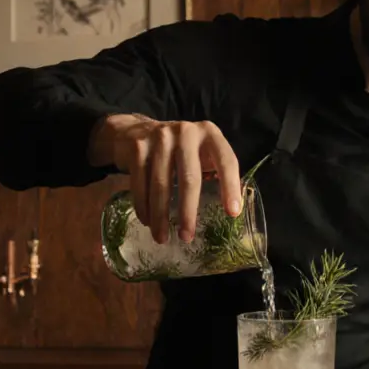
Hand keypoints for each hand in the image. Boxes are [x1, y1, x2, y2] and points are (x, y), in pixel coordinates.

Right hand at [88, 114, 242, 243]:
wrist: (136, 130)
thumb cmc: (178, 150)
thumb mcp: (200, 152)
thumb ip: (215, 172)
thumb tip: (231, 211)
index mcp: (210, 134)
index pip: (226, 161)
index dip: (230, 187)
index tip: (232, 213)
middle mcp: (186, 132)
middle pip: (189, 178)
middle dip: (187, 211)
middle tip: (186, 237)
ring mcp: (160, 137)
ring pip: (161, 184)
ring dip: (161, 215)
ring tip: (162, 237)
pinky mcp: (138, 147)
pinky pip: (140, 182)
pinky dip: (143, 205)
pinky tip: (147, 221)